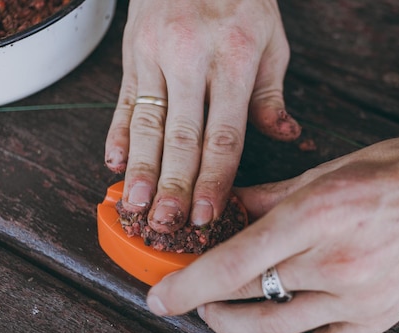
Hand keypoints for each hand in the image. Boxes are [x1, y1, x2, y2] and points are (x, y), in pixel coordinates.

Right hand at [104, 0, 300, 232]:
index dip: (215, 179)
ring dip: (139, 170)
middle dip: (174, 186)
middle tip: (168, 224)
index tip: (209, 214)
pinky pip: (123, 100)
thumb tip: (286, 136)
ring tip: (133, 206)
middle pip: (182, 137)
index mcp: (233, 59)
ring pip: (146, 123)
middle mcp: (190, 58)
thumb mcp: (271, 41)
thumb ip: (271, 94)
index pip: (224, 134)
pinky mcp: (131, 52)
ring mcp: (154, 54)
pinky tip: (112, 165)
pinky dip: (116, 135)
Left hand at [145, 113, 398, 332]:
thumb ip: (273, 195)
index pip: (234, 261)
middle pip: (245, 294)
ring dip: (233, 324)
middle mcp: (334, 261)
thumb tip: (231, 208)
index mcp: (318, 214)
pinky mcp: (377, 318)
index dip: (187, 284)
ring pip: (273, 329)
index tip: (159, 298)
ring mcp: (357, 297)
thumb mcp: (331, 168)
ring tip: (220, 312)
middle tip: (191, 291)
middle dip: (205, 298)